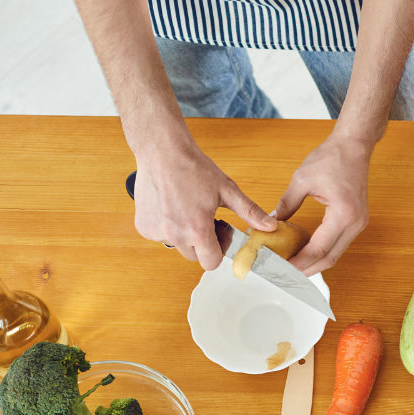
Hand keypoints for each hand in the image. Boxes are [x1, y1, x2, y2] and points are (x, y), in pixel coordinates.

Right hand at [133, 145, 275, 269]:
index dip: (217, 250)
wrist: (162, 152)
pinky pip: (159, 235)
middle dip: (201, 242)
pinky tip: (171, 206)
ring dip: (183, 234)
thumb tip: (270, 226)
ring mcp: (156, 232)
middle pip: (194, 255)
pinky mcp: (143, 226)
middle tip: (204, 219)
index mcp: (197, 230)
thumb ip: (249, 212)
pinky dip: (167, 226)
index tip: (219, 234)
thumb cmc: (194, 168)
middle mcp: (174, 235)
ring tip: (187, 209)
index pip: (210, 263)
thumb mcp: (227, 190)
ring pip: (176, 245)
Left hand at [274, 134, 373, 275]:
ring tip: (294, 267)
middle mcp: (355, 223)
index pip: (318, 249)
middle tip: (285, 275)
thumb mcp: (302, 180)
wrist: (354, 146)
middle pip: (330, 259)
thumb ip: (286, 206)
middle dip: (307, 270)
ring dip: (315, 263)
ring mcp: (359, 223)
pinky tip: (307, 252)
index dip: (299, 263)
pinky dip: (323, 251)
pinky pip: (339, 244)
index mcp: (343, 214)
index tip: (281, 269)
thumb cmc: (332, 158)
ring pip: (336, 254)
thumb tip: (270, 223)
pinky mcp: (357, 221)